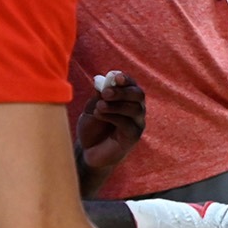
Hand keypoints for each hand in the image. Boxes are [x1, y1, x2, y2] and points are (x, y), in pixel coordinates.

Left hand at [76, 71, 145, 190]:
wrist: (88, 151)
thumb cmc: (92, 128)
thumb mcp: (91, 109)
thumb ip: (97, 96)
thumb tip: (99, 80)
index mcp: (127, 98)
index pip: (131, 84)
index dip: (125, 79)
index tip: (115, 76)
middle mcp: (136, 109)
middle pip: (139, 94)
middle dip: (122, 91)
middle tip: (106, 92)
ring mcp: (137, 123)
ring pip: (135, 109)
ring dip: (116, 105)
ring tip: (99, 107)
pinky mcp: (134, 137)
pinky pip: (128, 124)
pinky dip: (114, 117)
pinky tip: (100, 115)